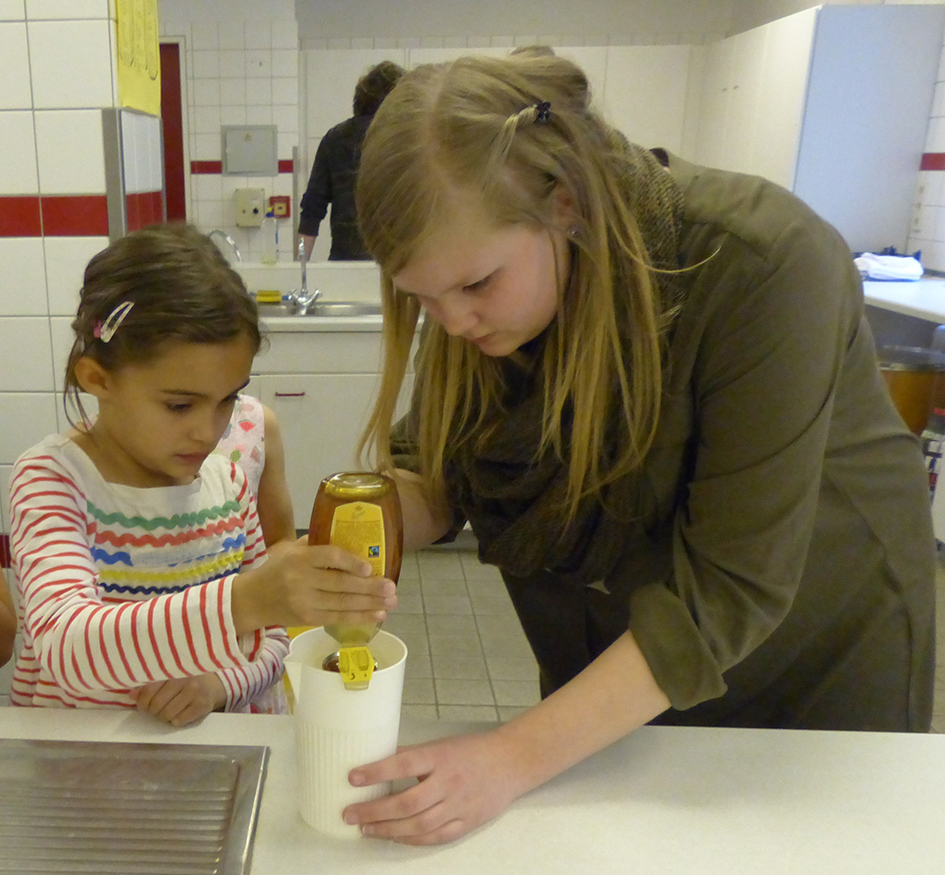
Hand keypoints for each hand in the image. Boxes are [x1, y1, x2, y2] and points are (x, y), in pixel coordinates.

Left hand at [130, 673, 226, 726]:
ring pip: (167, 715)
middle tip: (157, 708)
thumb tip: (131, 695)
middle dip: (153, 710)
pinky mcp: (203, 705)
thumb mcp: (167, 678)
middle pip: (156, 705)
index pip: (149, 689)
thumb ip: (148, 685)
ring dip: (164, 716)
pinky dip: (176, 720)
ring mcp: (196, 692)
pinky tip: (180, 713)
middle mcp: (185, 679)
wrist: (213, 684)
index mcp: (173, 669)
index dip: (142, 701)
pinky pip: (179, 721)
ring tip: (168, 710)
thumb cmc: (184, 680)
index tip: (144, 704)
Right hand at [231, 538, 397, 633]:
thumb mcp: (289, 550)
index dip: (351, 562)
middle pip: (341, 584)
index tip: (370, 567)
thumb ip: (315, 544)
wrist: (251, 600)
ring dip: (371, 604)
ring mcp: (305, 602)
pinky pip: (338, 618)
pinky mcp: (308, 619)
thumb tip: (352, 539)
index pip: (329, 557)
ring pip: (343, 603)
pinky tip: (377, 615)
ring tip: (391, 602)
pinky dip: (359, 617)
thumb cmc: (277, 570)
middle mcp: (302, 580)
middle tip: (392, 587)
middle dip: (370, 587)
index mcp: (299, 558)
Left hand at [342, 731, 522, 844]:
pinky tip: (394, 837)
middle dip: (374, 811)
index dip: (377, 772)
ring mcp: (459, 806)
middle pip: (407, 802)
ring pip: (418, 825)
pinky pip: (435, 837)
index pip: (404, 763)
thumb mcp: (441, 744)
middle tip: (349, 814)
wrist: (510, 763)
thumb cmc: (471, 750)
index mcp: (441, 756)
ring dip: (387, 829)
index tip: (352, 777)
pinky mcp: (467, 824)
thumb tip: (378, 760)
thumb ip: (413, 754)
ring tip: (365, 829)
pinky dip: (412, 840)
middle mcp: (449, 782)